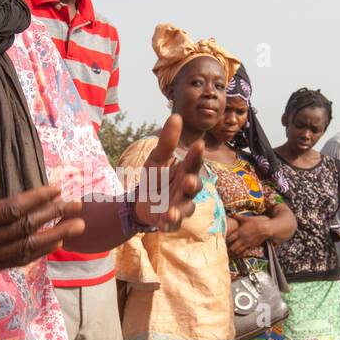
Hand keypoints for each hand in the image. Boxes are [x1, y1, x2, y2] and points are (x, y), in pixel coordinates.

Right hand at [0, 145, 83, 274]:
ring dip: (54, 236)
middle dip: (54, 216)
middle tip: (77, 205)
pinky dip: (38, 252)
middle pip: (25, 229)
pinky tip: (55, 241)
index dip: (36, 200)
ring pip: (26, 248)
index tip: (57, 189)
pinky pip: (17, 260)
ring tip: (77, 226)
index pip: (12, 210)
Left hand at [131, 114, 202, 232]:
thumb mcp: (157, 158)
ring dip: (181, 209)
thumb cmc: (155, 177)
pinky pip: (173, 224)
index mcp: (186, 172)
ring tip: (172, 211)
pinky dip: (170, 223)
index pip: (194, 162)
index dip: (196, 155)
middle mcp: (187, 190)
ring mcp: (180, 206)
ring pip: (186, 208)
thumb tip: (176, 115)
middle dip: (192, 184)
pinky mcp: (171, 221)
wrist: (141, 201)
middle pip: (194, 187)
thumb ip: (167, 141)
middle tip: (188, 180)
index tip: (198, 144)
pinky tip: (165, 221)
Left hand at [226, 215, 269, 254]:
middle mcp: (242, 239)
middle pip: (232, 247)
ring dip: (234, 251)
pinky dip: (241, 253)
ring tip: (232, 250)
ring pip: (238, 251)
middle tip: (227, 247)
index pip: (229, 238)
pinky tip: (239, 253)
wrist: (266, 228)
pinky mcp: (252, 246)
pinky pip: (244, 252)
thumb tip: (233, 214)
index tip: (224, 239)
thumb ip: (239, 217)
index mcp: (239, 232)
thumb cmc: (257, 222)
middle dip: (229, 247)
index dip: (226, 239)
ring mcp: (247, 243)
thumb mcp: (247, 218)